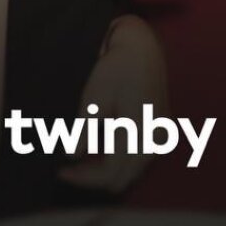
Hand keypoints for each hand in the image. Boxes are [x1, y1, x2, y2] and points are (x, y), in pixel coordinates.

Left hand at [59, 15, 167, 193]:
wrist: (142, 46)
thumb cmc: (118, 67)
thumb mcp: (94, 98)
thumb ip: (84, 132)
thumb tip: (73, 157)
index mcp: (138, 130)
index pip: (110, 173)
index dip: (84, 178)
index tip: (63, 172)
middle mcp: (155, 138)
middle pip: (123, 178)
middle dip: (94, 177)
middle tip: (70, 168)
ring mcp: (161, 135)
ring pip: (132, 172)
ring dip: (108, 171)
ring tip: (83, 159)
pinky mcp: (161, 131)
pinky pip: (140, 160)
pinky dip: (120, 161)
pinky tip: (101, 148)